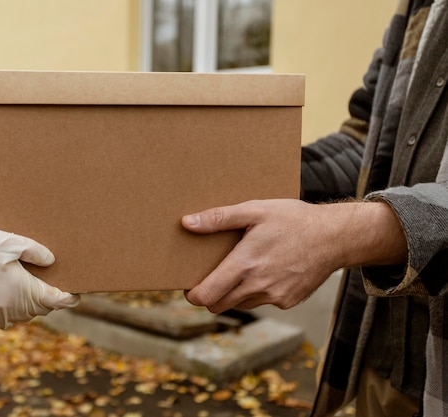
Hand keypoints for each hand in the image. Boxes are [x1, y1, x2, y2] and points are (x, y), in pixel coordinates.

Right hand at [0, 225, 79, 328]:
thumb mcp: (6, 241)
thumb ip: (34, 252)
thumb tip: (52, 261)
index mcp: (19, 292)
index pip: (55, 301)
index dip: (70, 297)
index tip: (78, 292)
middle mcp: (8, 311)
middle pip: (39, 308)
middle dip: (47, 295)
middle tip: (52, 278)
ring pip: (22, 313)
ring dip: (28, 300)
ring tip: (28, 279)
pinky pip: (4, 315)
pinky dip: (10, 303)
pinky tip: (4, 284)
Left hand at [181, 199, 344, 312]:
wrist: (336, 237)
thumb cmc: (294, 219)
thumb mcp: (255, 210)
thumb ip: (218, 218)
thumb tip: (187, 223)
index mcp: (246, 265)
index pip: (207, 296)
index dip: (193, 295)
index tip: (189, 287)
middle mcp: (259, 286)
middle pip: (218, 305)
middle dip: (209, 295)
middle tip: (210, 277)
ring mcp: (275, 297)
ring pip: (240, 305)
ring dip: (233, 293)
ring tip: (240, 269)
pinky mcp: (288, 302)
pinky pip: (262, 302)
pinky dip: (256, 292)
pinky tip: (266, 270)